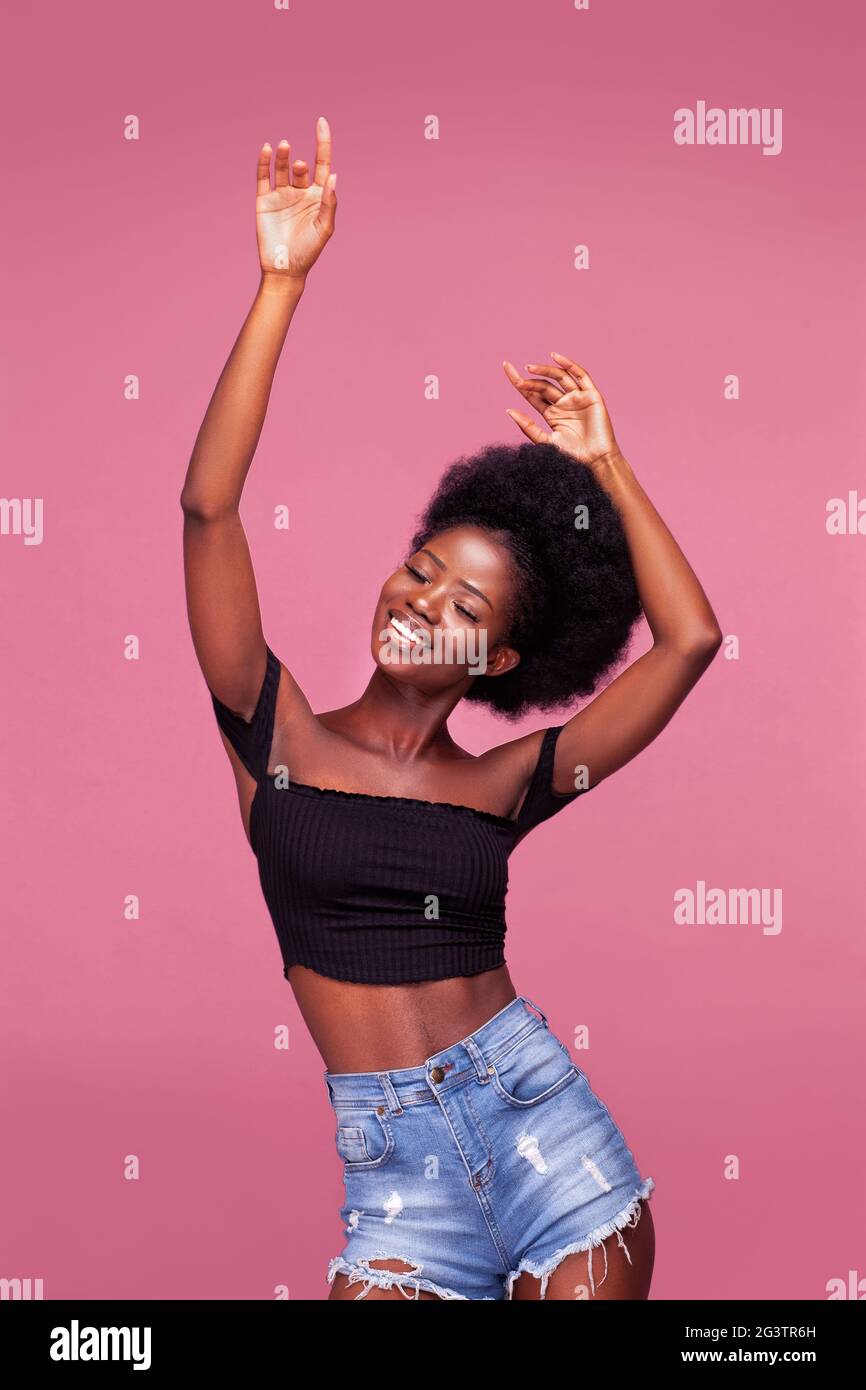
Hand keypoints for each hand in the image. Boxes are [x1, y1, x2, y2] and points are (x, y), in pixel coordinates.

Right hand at [256, 117, 336, 279]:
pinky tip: (266, 149)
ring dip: (283, 156)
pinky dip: (264, 162)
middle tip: (301, 166)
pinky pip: (263, 177)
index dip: (323, 142)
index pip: (322, 163)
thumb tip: (334, 175)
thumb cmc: (309, 252)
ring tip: (283, 146)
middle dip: (302, 164)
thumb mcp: (324, 228)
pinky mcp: (264, 200)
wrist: (284, 269)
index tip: (321, 122)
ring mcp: (282, 195)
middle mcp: (300, 192)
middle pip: (302, 167)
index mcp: (318, 197)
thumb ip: (330, 202)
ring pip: (282, 167)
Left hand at [503, 352, 621, 467]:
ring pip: (559, 377)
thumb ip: (528, 427)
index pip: (532, 395)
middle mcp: (563, 404)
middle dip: (530, 380)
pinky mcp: (591, 395)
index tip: (506, 368)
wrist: (596, 462)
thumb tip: (508, 411)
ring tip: (529, 368)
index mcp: (552, 414)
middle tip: (518, 379)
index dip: (520, 382)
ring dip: (545, 371)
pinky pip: (581, 375)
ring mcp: (577, 398)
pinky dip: (569, 364)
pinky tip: (555, 357)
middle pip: (543, 385)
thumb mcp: (545, 441)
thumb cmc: (573, 456)